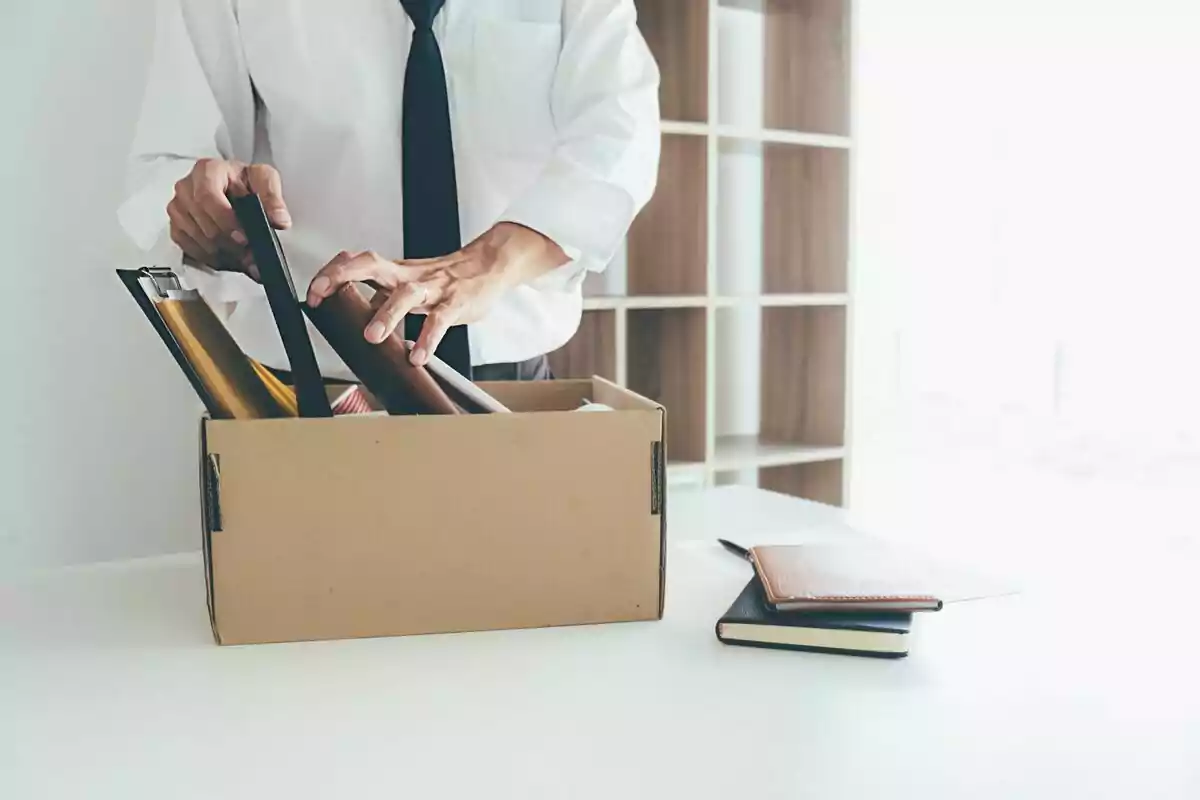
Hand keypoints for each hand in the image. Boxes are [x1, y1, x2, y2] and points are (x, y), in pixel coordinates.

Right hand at [167, 158, 291, 278]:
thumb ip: (273, 198)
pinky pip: (188, 248)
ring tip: (244, 258)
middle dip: (229, 243)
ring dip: (222, 253)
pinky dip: (210, 258)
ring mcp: (178, 206)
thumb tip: (279, 220)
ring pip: (196, 238)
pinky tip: (228, 257)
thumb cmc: (246, 181)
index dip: (225, 221)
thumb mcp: (264, 180)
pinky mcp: (176, 225)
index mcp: (207, 170)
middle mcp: (187, 187)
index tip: (244, 238)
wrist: (234, 188)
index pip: (208, 197)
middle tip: (250, 256)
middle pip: (202, 222)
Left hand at [306, 223, 567, 364]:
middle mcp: (409, 276)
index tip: (314, 291)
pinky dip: (428, 338)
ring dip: (387, 314)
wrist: (490, 265)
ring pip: (406, 294)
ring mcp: (433, 288)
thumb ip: (383, 292)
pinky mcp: (456, 302)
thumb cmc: (447, 278)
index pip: (357, 263)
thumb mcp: (410, 281)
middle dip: (344, 276)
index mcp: (396, 271)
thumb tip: (353, 309)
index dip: (333, 273)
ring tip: (373, 336)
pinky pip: (440, 320)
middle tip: (324, 294)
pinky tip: (418, 355)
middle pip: (372, 265)